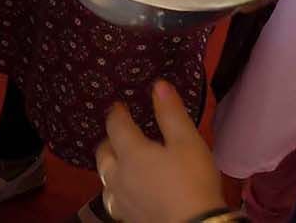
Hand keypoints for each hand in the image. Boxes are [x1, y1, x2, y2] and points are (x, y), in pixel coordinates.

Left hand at [92, 82, 228, 222]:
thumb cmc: (192, 181)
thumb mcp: (187, 142)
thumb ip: (171, 113)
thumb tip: (158, 85)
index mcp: (131, 152)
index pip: (115, 125)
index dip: (116, 113)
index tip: (118, 105)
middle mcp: (118, 175)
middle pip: (103, 153)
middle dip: (109, 140)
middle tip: (120, 133)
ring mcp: (121, 199)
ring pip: (105, 178)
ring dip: (110, 166)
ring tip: (121, 162)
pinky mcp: (128, 217)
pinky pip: (114, 198)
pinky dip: (118, 188)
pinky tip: (129, 190)